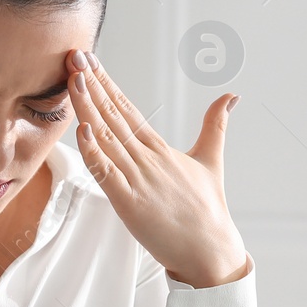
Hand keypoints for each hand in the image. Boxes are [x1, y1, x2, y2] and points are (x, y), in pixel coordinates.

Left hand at [67, 50, 248, 288]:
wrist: (212, 250)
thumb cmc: (208, 210)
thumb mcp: (211, 160)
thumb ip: (215, 126)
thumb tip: (231, 95)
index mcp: (160, 149)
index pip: (128, 109)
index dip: (107, 83)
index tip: (90, 62)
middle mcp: (147, 158)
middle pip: (114, 116)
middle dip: (92, 85)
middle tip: (75, 57)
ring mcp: (138, 179)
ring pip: (107, 138)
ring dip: (88, 108)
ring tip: (74, 79)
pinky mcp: (130, 202)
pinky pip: (106, 173)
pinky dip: (94, 151)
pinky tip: (82, 129)